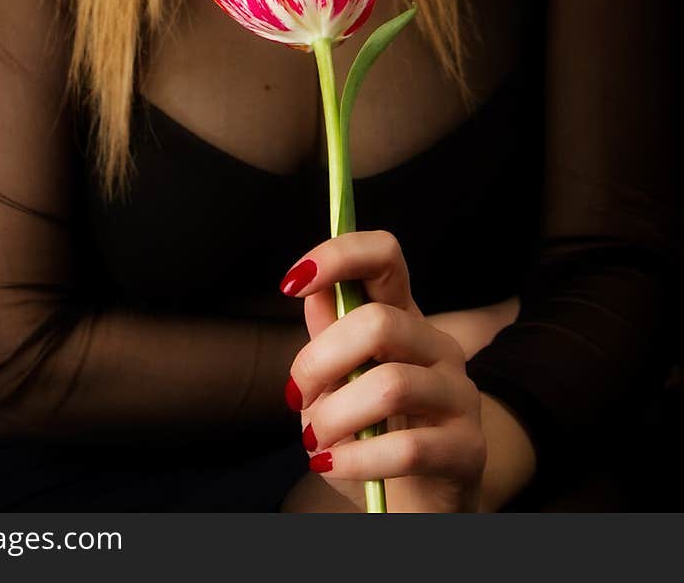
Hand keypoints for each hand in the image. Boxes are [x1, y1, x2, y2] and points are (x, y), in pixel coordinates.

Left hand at [280, 230, 487, 511]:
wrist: (416, 505)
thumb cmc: (370, 438)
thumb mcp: (338, 385)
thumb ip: (328, 339)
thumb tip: (312, 290)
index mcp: (405, 319)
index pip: (385, 257)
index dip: (338, 255)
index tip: (291, 282)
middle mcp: (439, 347)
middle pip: (380, 322)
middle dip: (319, 360)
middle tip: (296, 397)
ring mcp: (459, 396)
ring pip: (391, 386)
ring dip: (335, 416)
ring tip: (315, 442)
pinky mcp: (468, 450)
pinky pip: (407, 449)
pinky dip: (356, 460)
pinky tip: (332, 465)